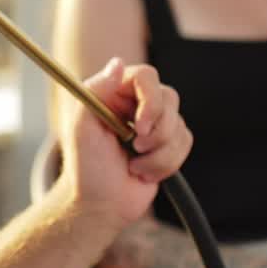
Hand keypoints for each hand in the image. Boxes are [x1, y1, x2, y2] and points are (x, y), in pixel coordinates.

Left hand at [63, 58, 192, 227]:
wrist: (101, 204)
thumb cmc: (85, 167)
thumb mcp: (80, 127)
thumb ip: (96, 91)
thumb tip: (118, 63)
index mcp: (114, 92)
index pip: (146, 77)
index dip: (150, 101)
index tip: (139, 127)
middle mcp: (137, 103)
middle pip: (169, 99)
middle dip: (156, 132)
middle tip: (136, 150)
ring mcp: (155, 123)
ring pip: (179, 125)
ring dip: (159, 154)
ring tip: (135, 166)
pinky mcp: (169, 143)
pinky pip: (186, 142)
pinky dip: (167, 163)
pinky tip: (145, 172)